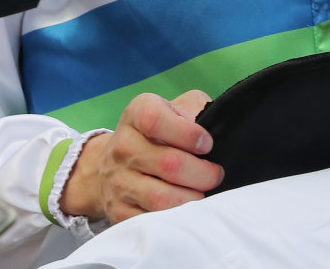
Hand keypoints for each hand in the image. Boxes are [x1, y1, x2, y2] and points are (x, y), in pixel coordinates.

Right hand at [61, 91, 220, 223]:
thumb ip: (196, 108)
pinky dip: (174, 218)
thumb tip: (215, 128)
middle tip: (216, 174)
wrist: (113, 164)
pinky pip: (151, 221)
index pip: (154, 120)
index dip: (187, 134)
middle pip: (168, 164)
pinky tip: (185, 208)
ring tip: (203, 193)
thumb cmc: (159, 133)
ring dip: (192, 198)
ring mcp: (118, 180)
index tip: (207, 144)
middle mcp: (122, 146)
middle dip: (203, 173)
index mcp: (136, 114)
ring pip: (160, 197)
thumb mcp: (176, 109)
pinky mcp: (119, 211)